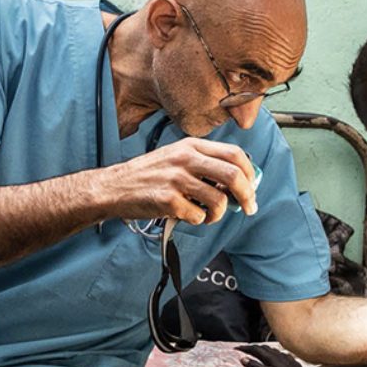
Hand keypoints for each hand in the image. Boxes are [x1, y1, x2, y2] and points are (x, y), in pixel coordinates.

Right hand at [101, 137, 257, 225]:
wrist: (114, 187)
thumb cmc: (149, 175)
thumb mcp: (177, 157)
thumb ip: (205, 164)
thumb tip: (239, 182)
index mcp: (191, 146)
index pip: (234, 154)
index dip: (250, 173)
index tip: (252, 188)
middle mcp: (185, 159)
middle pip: (233, 176)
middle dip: (247, 196)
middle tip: (248, 208)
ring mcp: (176, 179)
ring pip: (218, 201)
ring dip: (219, 214)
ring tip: (209, 215)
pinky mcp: (167, 200)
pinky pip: (198, 216)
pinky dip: (198, 221)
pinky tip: (188, 216)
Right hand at [237, 345, 328, 366]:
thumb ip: (256, 366)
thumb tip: (243, 359)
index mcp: (269, 357)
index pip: (254, 349)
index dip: (245, 348)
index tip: (236, 349)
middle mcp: (276, 354)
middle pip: (262, 347)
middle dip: (252, 347)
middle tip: (244, 349)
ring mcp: (283, 356)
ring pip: (270, 349)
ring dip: (261, 349)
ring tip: (256, 351)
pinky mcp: (289, 360)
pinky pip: (278, 353)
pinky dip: (271, 353)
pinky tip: (274, 356)